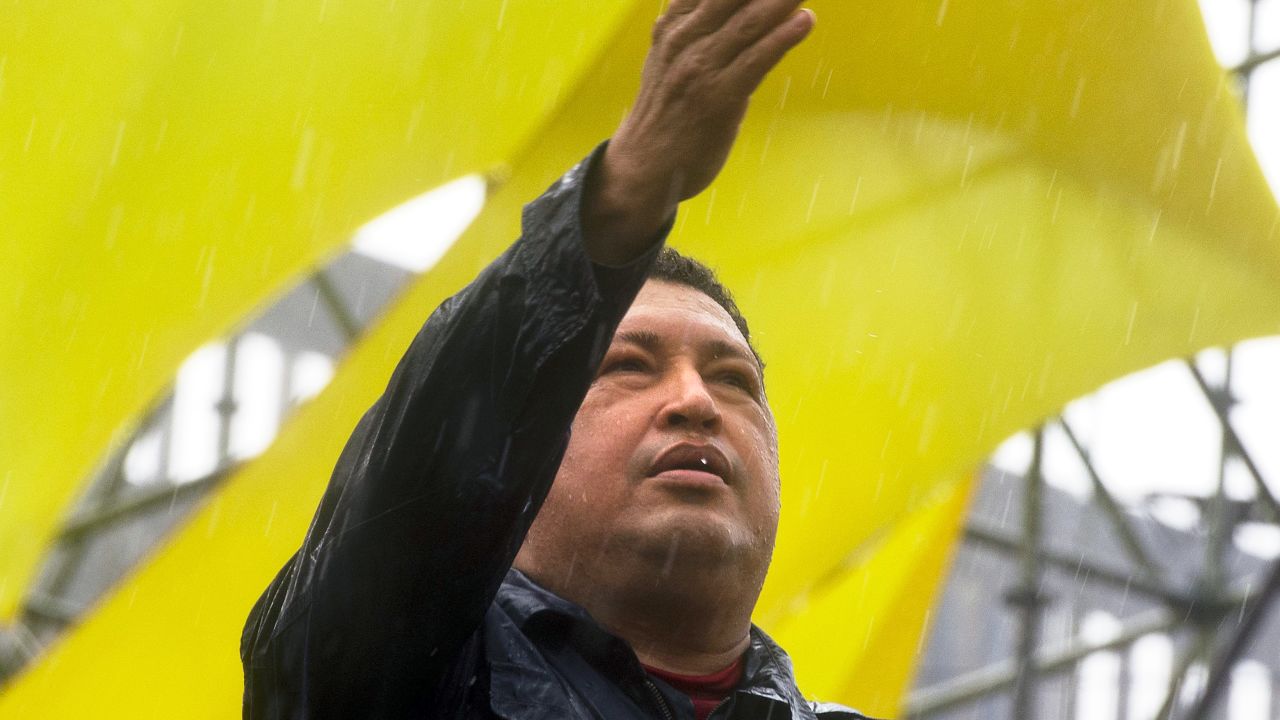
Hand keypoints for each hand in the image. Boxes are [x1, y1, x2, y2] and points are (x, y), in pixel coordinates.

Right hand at [584, 0, 814, 264]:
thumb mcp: (669, 56)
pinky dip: (781, 38)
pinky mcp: (716, 99)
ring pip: (748, 22)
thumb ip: (696, 26)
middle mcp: (683, 40)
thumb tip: (740, 10)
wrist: (641, 168)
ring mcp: (699, 69)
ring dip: (782, 0)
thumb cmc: (663, 112)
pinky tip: (805, 21)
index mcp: (672, 25)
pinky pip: (754, 61)